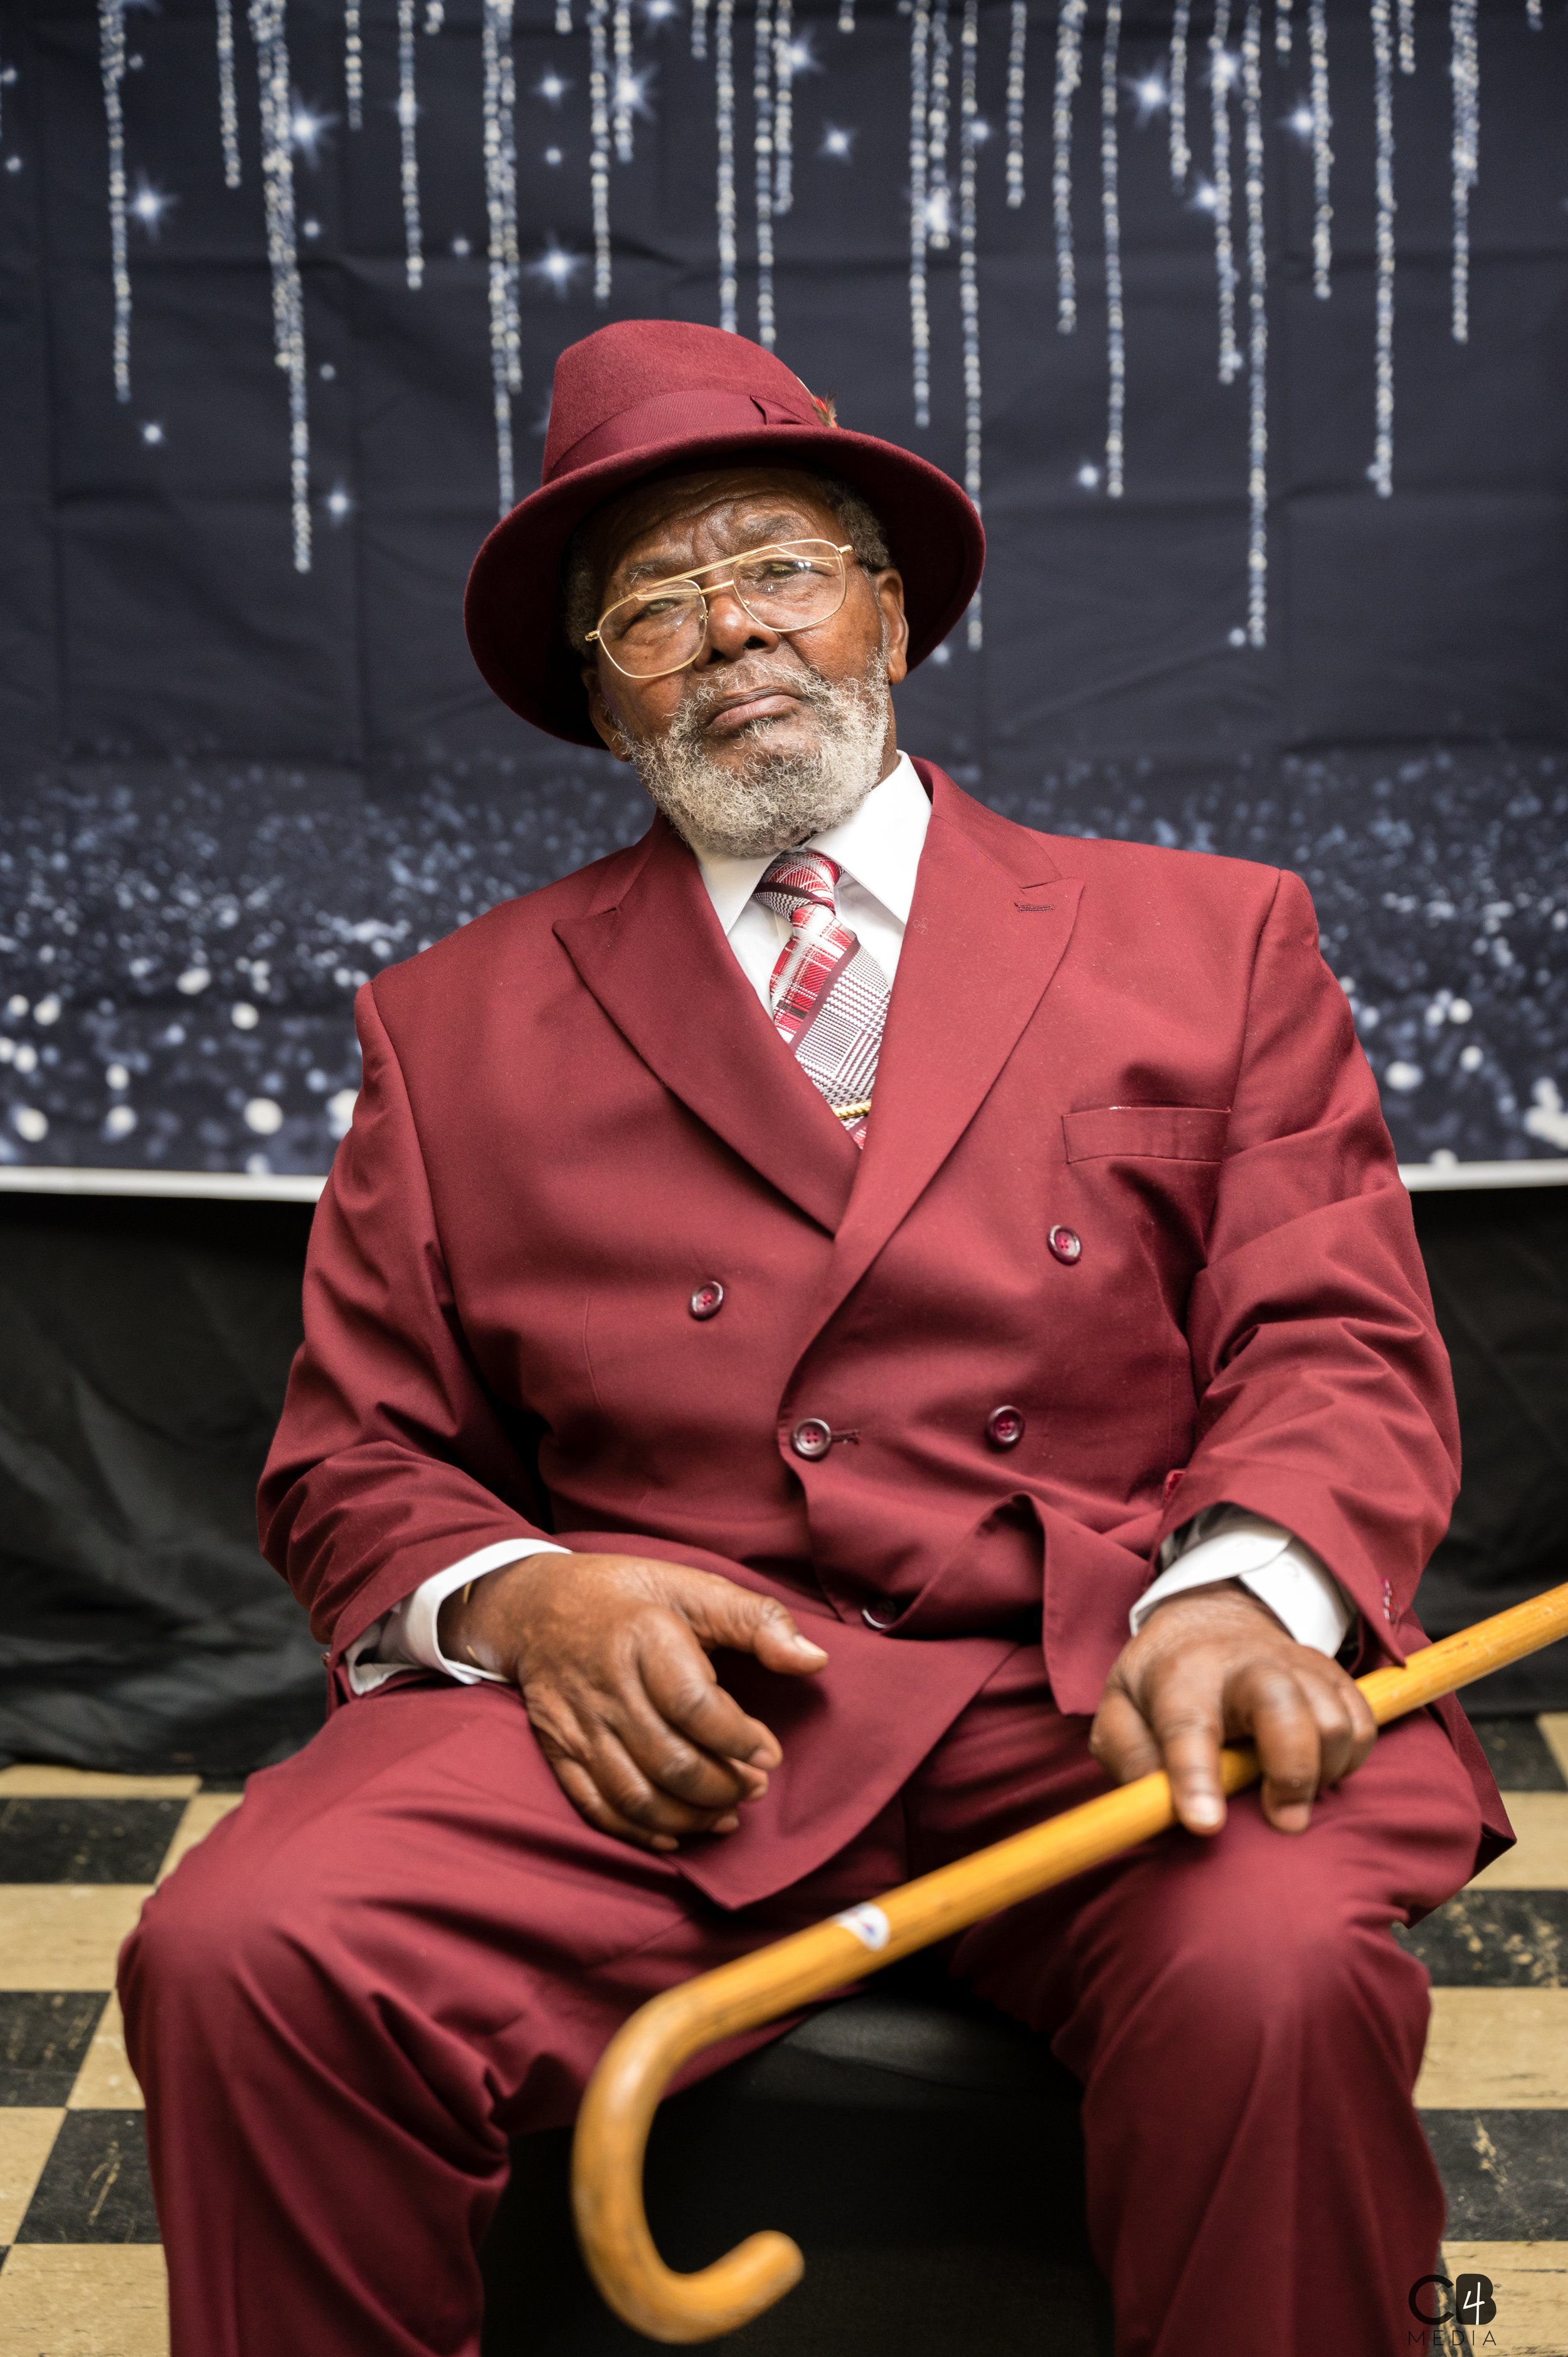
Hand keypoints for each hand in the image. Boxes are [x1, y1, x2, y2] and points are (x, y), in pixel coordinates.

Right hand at [438, 1554, 827, 1852]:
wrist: (535, 1605)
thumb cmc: (629, 1596)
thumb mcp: (694, 1587)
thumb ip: (758, 1620)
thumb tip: (815, 1659)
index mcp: (645, 1637)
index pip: (694, 1705)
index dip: (739, 1739)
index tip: (770, 1754)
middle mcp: (608, 1685)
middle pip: (670, 1760)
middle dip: (723, 1786)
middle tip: (754, 1787)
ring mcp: (579, 1723)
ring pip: (636, 1794)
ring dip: (690, 1816)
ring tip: (726, 1813)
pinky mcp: (559, 1750)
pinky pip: (597, 1807)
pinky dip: (640, 1830)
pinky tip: (677, 1832)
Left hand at [1090, 1583, 1374, 1835]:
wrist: (1210, 1619)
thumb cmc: (1163, 1681)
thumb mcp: (1121, 1708)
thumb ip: (1128, 1756)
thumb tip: (1152, 1806)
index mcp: (1182, 1676)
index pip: (1188, 1726)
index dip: (1196, 1778)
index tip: (1205, 1824)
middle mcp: (1244, 1665)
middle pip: (1285, 1708)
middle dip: (1291, 1772)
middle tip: (1282, 1820)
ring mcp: (1296, 1666)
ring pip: (1333, 1722)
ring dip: (1321, 1773)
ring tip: (1286, 1789)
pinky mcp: (1332, 1675)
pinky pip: (1362, 1725)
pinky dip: (1348, 1760)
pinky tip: (1314, 1767)